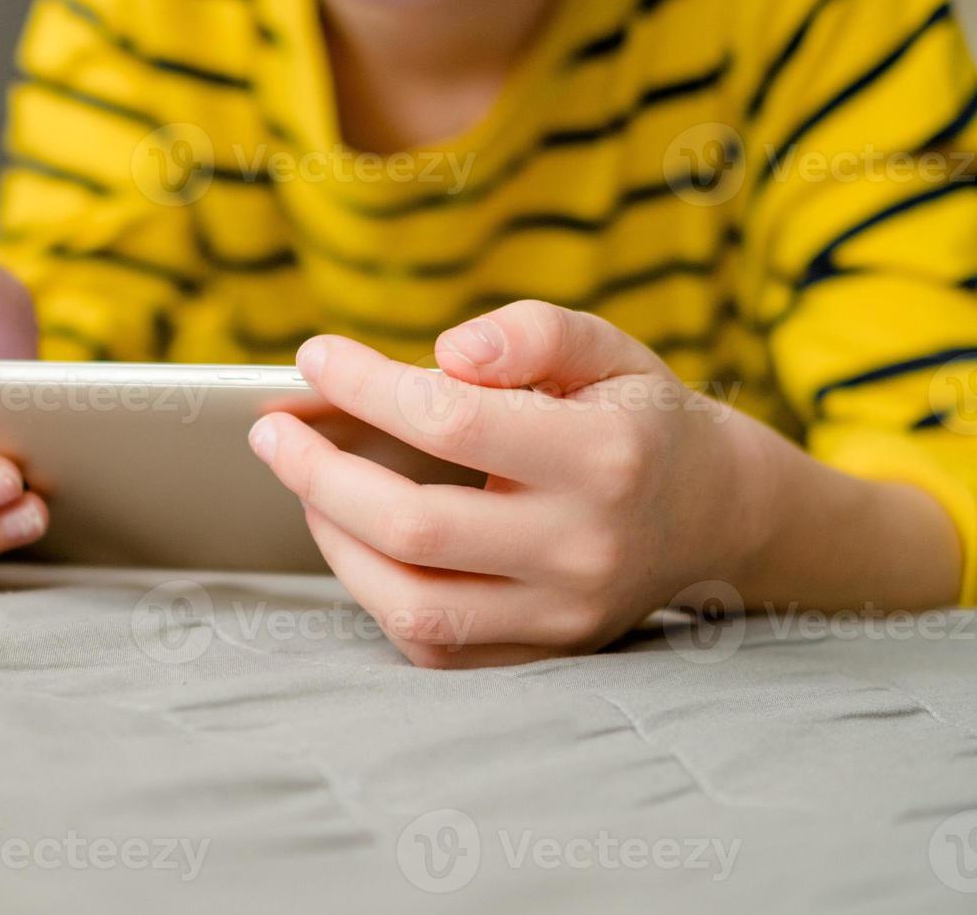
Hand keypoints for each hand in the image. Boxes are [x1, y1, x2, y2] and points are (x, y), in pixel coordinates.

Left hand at [247, 301, 779, 667]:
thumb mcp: (606, 348)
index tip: (315, 359)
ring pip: (412, 603)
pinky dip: (374, 592)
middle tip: (273, 433)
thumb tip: (444, 354)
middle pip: (414, 527)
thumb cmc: (637, 416)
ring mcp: (563, 615)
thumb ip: (531, 332)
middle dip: (319, 474)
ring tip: (303, 484)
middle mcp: (584, 548)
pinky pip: (432, 644)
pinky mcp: (543, 653)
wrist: (713, 513)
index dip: (367, 387)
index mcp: (606, 456)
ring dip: (334, 541)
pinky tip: (353, 538)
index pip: (453, 421)